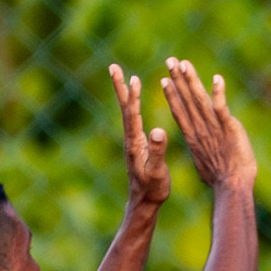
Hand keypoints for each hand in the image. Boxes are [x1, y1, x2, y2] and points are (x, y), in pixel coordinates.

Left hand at [110, 64, 169, 210]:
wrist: (144, 203)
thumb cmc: (153, 190)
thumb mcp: (157, 172)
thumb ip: (157, 151)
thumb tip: (157, 130)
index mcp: (135, 144)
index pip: (132, 114)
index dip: (132, 96)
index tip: (131, 77)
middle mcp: (131, 140)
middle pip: (125, 108)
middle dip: (120, 86)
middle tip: (113, 66)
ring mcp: (132, 142)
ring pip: (128, 112)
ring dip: (126, 93)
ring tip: (125, 77)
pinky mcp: (136, 145)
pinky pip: (134, 120)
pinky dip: (133, 106)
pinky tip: (135, 101)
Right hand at [160, 58, 256, 189]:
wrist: (232, 187)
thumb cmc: (220, 180)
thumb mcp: (205, 163)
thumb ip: (202, 152)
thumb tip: (200, 153)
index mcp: (193, 137)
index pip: (180, 112)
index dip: (173, 95)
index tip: (165, 80)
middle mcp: (200, 129)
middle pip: (187, 100)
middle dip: (178, 79)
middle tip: (170, 60)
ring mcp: (213, 128)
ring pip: (200, 99)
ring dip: (192, 80)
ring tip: (184, 63)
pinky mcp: (229, 127)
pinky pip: (222, 107)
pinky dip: (219, 93)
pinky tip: (217, 79)